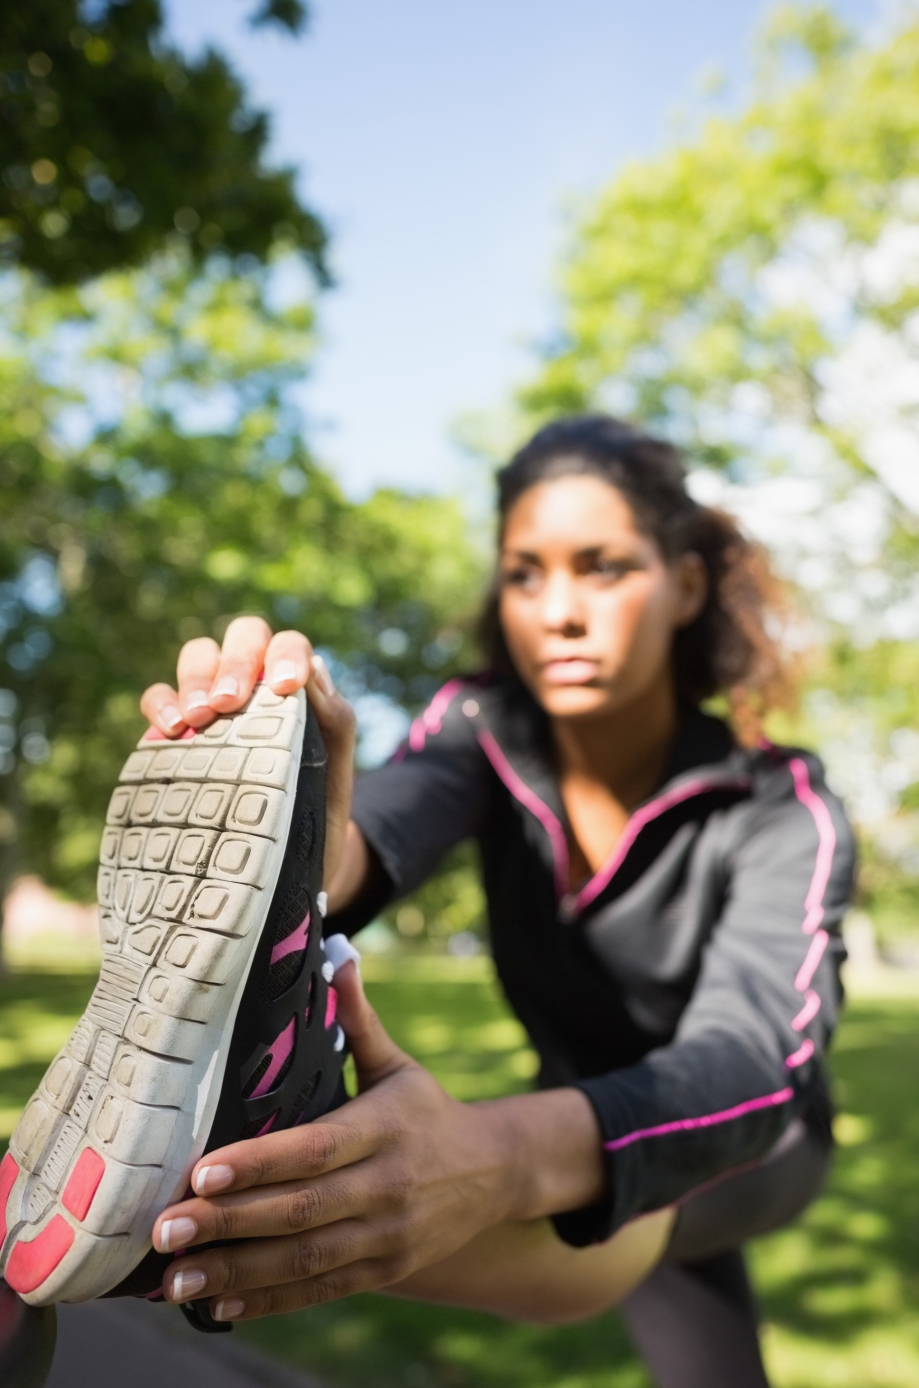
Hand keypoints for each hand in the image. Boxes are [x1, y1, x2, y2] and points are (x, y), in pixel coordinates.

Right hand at [139, 616, 356, 893]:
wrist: (289, 861)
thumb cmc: (318, 808)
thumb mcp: (336, 772)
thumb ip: (336, 723)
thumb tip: (314, 674)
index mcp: (295, 687)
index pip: (288, 645)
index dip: (285, 654)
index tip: (285, 686)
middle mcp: (254, 684)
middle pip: (241, 637)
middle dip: (236, 662)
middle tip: (229, 703)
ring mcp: (212, 704)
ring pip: (199, 655)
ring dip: (197, 678)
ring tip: (198, 718)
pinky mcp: (175, 731)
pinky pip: (158, 697)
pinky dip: (160, 702)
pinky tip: (171, 729)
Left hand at [152, 964, 604, 1322]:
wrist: (496, 1173)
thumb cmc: (428, 1112)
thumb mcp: (399, 1065)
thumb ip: (360, 1019)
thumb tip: (337, 954)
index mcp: (386, 1128)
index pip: (315, 1149)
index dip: (258, 1163)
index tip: (200, 1171)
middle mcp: (388, 1186)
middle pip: (301, 1210)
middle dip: (229, 1222)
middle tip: (165, 1228)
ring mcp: (388, 1236)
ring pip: (304, 1260)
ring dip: (236, 1271)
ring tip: (175, 1276)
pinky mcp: (385, 1271)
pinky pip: (319, 1292)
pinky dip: (268, 1302)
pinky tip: (217, 1302)